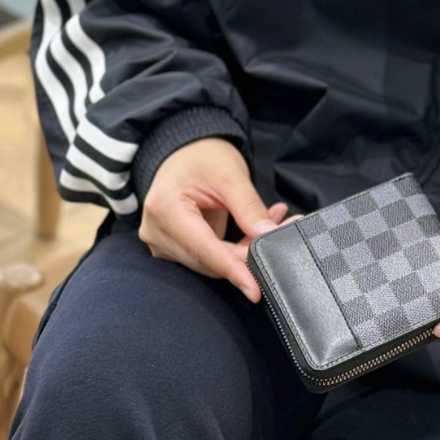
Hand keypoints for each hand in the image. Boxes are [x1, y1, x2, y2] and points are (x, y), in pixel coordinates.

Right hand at [139, 136, 295, 299]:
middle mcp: (157, 230)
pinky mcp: (173, 246)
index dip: (232, 269)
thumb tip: (268, 237)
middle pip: (207, 260)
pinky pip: (207, 256)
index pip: (203, 250)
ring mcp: (162, 241)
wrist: (184, 150)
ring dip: (242, 252)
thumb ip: (249, 208)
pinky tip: (254, 233)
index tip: (255, 289)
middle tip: (283, 235)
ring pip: (210, 262)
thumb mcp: (231, 176)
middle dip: (245, 256)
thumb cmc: (203, 155)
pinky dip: (233, 249)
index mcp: (165, 208)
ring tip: (275, 226)